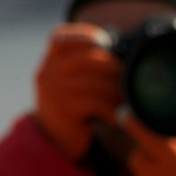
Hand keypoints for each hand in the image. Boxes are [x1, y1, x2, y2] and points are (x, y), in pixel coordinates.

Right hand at [34, 23, 121, 160]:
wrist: (53, 139)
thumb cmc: (72, 104)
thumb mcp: (70, 78)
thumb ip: (85, 61)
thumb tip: (122, 47)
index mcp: (50, 60)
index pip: (61, 37)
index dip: (85, 35)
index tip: (105, 42)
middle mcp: (48, 72)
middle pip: (88, 59)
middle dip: (114, 68)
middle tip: (128, 78)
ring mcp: (54, 90)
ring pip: (96, 82)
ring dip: (117, 91)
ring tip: (127, 99)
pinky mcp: (64, 109)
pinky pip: (97, 103)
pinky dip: (111, 109)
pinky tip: (117, 115)